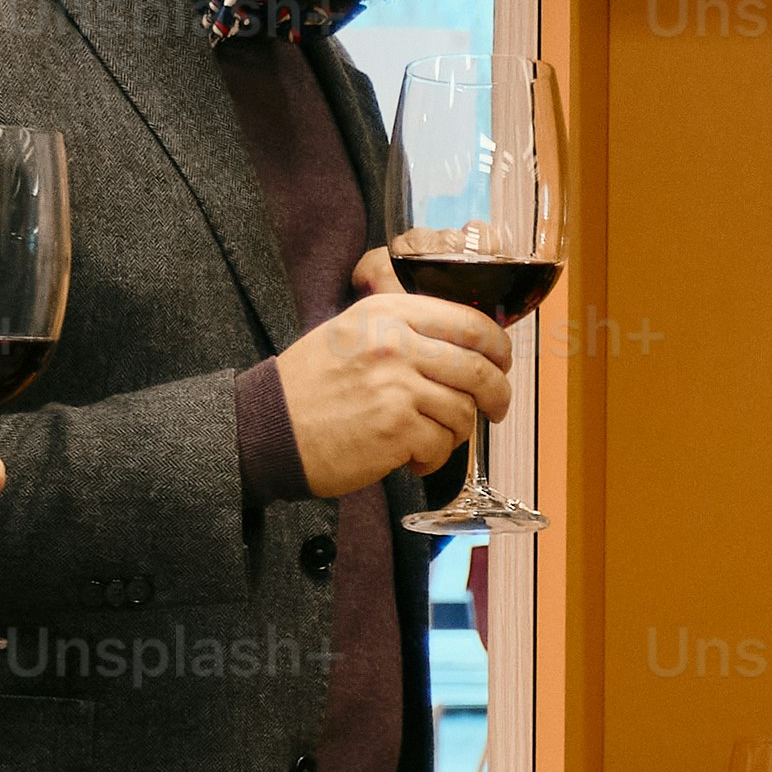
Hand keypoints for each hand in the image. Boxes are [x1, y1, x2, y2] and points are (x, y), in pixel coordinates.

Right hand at [278, 261, 517, 499]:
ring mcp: (396, 385)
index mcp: (387, 312)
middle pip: (479, 368)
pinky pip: (441, 444)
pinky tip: (411, 459)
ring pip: (463, 411)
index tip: (502, 363)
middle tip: (495, 410)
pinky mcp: (395, 427)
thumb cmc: (309, 387)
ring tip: (431, 439)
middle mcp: (395, 342)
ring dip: (456, 433)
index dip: (498, 347)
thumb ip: (405, 330)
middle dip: (497, 395)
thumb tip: (467, 346)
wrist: (269, 427)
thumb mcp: (352, 333)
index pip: (469, 321)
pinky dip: (433, 459)